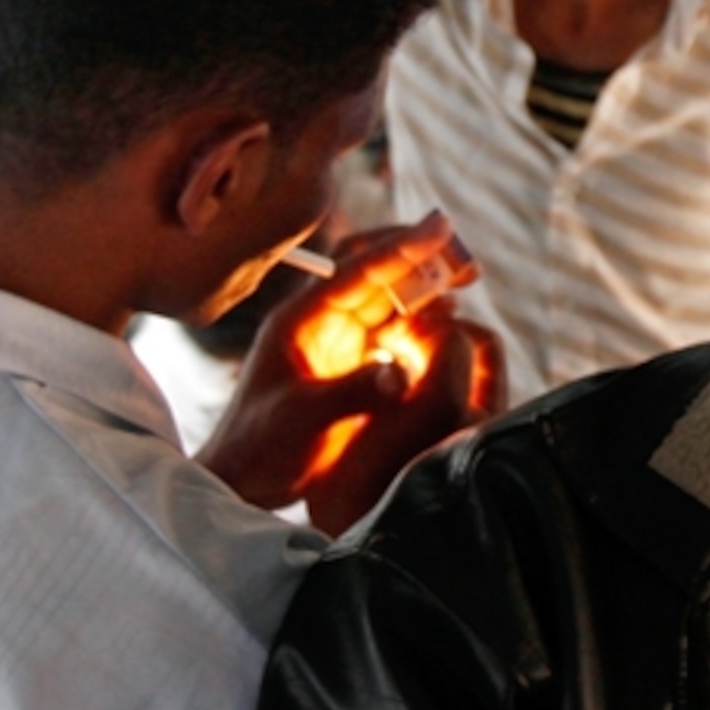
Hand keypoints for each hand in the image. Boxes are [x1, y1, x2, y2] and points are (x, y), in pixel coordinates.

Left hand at [200, 215, 492, 523]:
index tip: (442, 227)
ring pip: (386, 297)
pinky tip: (447, 324)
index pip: (355, 270)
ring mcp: (335, 341)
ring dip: (424, 285)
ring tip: (464, 281)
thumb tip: (402, 374)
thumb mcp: (303, 419)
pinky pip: (390, 329)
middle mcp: (319, 321)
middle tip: (467, 264)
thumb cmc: (260, 448)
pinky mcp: (350, 365)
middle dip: (419, 258)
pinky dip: (420, 319)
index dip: (400, 248)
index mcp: (300, 320)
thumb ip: (352, 393)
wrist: (242, 481)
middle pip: (374, 271)